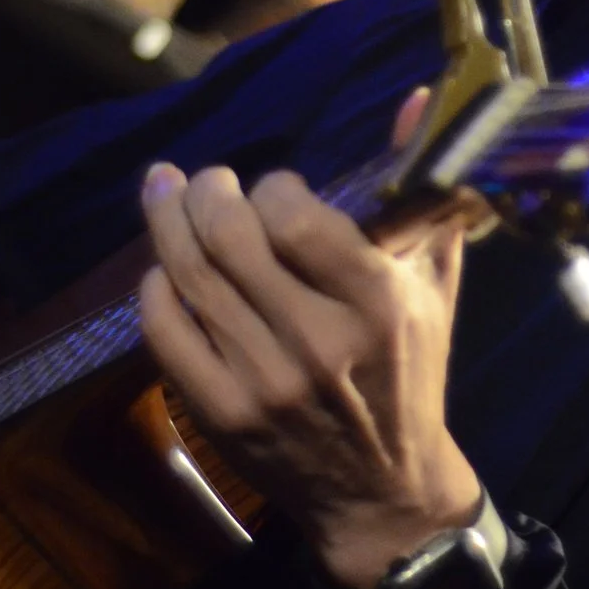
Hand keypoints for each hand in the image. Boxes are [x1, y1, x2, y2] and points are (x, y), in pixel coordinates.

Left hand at [136, 95, 479, 588]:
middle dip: (204, 191)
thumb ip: (420, 192)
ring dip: (166, 222)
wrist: (384, 491)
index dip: (272, 188)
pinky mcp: (221, 412)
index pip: (293, 215)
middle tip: (204, 179)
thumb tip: (419, 98)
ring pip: (189, 277)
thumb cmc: (412, 372)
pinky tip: (164, 268)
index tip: (275, 189)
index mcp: (376, 302)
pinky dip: (156, 289)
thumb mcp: (433, 283)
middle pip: (228, 237)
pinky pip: (165, 332)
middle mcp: (317, 341)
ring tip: (163, 192)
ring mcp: (262, 380)